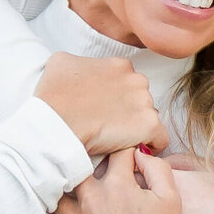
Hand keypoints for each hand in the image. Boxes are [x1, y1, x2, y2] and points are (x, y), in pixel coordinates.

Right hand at [34, 52, 168, 156]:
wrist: (55, 123)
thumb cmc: (53, 97)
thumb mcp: (61, 62)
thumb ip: (81, 62)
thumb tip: (82, 69)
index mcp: (120, 66)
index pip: (128, 83)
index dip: (118, 99)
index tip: (106, 111)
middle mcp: (137, 80)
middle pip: (141, 100)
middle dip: (128, 112)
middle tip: (108, 126)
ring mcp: (145, 102)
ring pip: (149, 119)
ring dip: (136, 129)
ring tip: (115, 140)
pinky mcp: (149, 125)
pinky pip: (160, 139)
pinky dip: (149, 146)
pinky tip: (133, 151)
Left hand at [47, 149, 190, 213]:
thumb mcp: (171, 202)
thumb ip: (158, 171)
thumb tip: (142, 156)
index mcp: (116, 185)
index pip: (118, 153)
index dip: (126, 150)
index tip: (129, 154)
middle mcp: (91, 198)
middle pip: (79, 166)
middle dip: (86, 160)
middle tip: (91, 160)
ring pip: (57, 192)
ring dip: (62, 184)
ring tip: (67, 181)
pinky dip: (52, 213)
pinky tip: (57, 209)